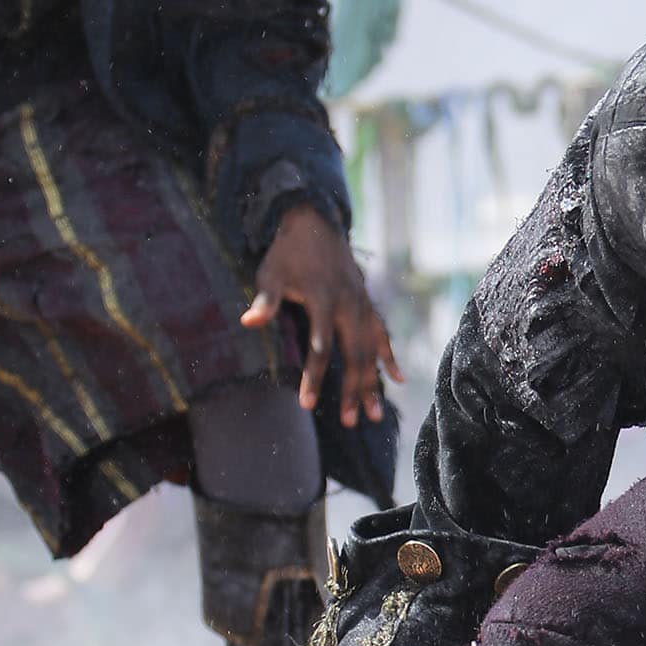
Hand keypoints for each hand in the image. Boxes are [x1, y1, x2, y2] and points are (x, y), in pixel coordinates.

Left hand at [243, 203, 400, 422]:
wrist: (315, 224)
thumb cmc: (287, 253)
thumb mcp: (271, 274)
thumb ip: (265, 300)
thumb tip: (247, 321)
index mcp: (324, 299)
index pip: (320, 347)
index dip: (314, 377)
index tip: (307, 405)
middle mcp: (349, 305)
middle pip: (354, 354)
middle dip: (354, 390)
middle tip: (350, 422)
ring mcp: (362, 305)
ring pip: (372, 350)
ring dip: (373, 382)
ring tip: (373, 414)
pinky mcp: (367, 304)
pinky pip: (382, 334)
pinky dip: (390, 356)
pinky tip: (398, 379)